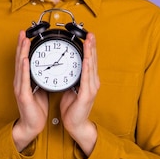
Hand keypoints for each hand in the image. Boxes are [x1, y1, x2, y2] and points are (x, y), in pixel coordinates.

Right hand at [12, 31, 47, 150]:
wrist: (32, 125)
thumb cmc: (36, 109)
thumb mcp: (41, 88)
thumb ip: (42, 77)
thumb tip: (49, 67)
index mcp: (25, 80)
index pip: (24, 60)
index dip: (24, 47)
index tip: (27, 35)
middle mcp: (20, 81)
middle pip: (20, 59)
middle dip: (21, 45)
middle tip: (23, 32)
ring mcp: (20, 88)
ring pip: (20, 66)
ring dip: (21, 53)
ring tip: (24, 41)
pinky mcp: (23, 95)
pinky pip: (23, 80)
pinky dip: (24, 69)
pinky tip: (25, 60)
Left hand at [60, 32, 98, 155]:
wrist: (75, 125)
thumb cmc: (73, 109)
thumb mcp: (71, 88)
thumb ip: (72, 77)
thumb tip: (67, 67)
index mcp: (89, 80)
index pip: (89, 60)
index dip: (89, 48)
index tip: (87, 36)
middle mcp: (93, 82)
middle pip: (92, 60)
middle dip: (91, 46)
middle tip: (90, 34)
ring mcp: (91, 88)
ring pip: (90, 66)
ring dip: (90, 52)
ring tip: (88, 41)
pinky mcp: (87, 95)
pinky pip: (86, 78)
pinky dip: (86, 67)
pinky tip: (86, 59)